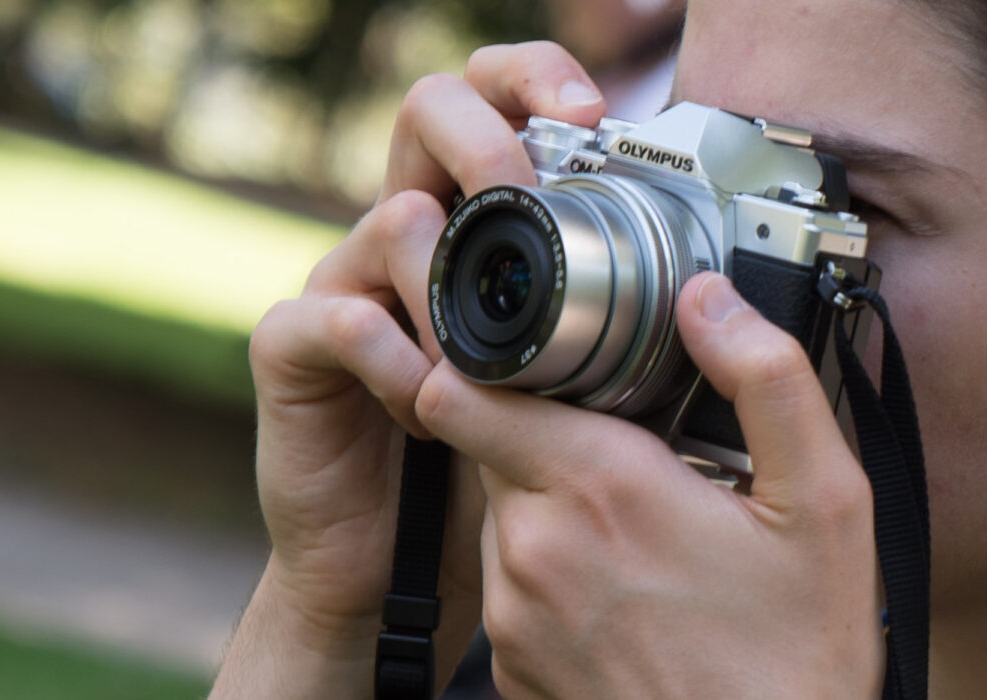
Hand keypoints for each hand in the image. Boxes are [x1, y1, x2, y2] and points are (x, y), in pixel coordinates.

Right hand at [212, 42, 606, 697]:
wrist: (396, 566)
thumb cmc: (484, 469)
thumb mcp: (557, 385)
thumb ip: (592, 324)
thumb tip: (697, 292)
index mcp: (466, 228)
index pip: (489, 102)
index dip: (532, 78)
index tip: (594, 112)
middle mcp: (400, 236)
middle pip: (426, 111)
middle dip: (489, 141)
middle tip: (528, 196)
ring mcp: (340, 282)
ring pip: (394, 221)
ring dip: (455, 291)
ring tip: (479, 370)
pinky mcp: (289, 344)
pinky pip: (341, 319)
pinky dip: (395, 362)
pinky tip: (423, 411)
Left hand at [415, 272, 884, 698]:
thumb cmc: (796, 655)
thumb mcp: (823, 505)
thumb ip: (766, 380)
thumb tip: (709, 300)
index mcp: (599, 488)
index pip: (464, 393)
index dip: (486, 367)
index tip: (531, 365)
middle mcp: (533, 550)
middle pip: (486, 448)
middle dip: (538, 436)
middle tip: (622, 454)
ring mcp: (512, 617)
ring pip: (499, 516)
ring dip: (547, 506)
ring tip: (631, 532)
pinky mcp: (507, 666)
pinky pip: (507, 587)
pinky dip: (547, 574)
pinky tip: (619, 593)